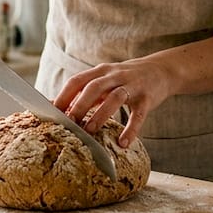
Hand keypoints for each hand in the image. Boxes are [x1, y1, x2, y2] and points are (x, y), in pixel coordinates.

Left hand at [53, 55, 179, 148]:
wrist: (161, 70)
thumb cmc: (125, 79)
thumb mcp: (104, 80)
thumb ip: (84, 92)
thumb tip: (56, 106)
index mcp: (100, 72)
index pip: (78, 80)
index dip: (63, 95)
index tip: (51, 112)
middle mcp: (115, 76)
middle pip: (94, 87)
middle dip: (79, 104)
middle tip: (69, 122)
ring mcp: (132, 86)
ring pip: (115, 98)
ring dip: (101, 114)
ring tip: (90, 130)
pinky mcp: (147, 98)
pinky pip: (138, 115)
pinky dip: (131, 129)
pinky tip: (123, 142)